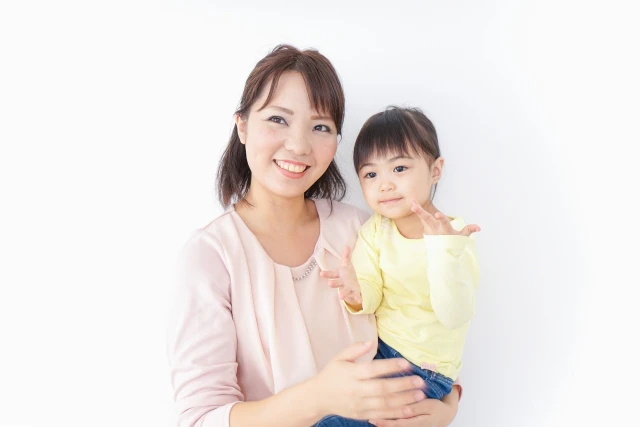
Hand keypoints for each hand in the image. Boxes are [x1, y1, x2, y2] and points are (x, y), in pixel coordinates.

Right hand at [313, 341, 427, 420]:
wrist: (318, 397)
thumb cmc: (331, 374)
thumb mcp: (339, 358)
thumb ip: (355, 349)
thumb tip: (371, 342)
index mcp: (351, 373)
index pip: (373, 369)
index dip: (390, 366)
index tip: (407, 363)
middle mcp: (356, 390)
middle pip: (382, 388)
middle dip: (403, 385)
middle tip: (419, 381)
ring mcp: (359, 405)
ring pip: (384, 404)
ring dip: (404, 400)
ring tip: (420, 395)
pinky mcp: (362, 415)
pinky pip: (382, 415)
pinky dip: (396, 413)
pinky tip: (409, 409)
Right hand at [320, 246, 361, 307]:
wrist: (352, 286)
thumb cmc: (347, 274)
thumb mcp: (346, 264)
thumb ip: (346, 256)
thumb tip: (347, 246)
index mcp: (339, 274)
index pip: (332, 273)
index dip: (327, 274)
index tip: (321, 274)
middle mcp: (342, 282)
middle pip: (337, 283)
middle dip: (333, 283)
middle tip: (329, 283)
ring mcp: (347, 288)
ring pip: (344, 291)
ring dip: (343, 294)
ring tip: (341, 297)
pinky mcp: (354, 293)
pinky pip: (356, 296)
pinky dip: (357, 298)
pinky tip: (360, 301)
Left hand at [369, 385, 459, 426]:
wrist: (446, 415)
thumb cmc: (437, 407)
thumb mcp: (428, 405)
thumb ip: (415, 408)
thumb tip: (404, 409)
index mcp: (417, 423)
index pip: (398, 424)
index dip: (386, 421)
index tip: (375, 418)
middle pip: (395, 426)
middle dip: (382, 423)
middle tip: (370, 418)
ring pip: (397, 426)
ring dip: (385, 423)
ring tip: (372, 419)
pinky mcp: (412, 425)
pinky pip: (400, 425)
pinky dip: (391, 422)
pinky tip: (382, 419)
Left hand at [410, 200, 479, 236]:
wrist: (441, 253)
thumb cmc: (453, 242)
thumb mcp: (461, 238)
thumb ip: (469, 230)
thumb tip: (479, 227)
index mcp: (445, 231)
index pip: (444, 223)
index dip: (441, 219)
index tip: (437, 214)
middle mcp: (435, 229)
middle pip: (427, 220)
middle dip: (421, 213)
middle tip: (414, 207)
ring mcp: (429, 229)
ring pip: (423, 218)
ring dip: (417, 209)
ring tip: (412, 201)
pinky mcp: (425, 227)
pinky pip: (421, 218)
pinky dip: (417, 210)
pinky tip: (413, 202)